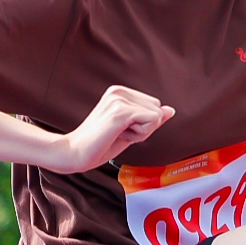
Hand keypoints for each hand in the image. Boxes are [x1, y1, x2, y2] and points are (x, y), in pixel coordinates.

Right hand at [54, 85, 177, 171]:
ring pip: (156, 115)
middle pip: (157, 109)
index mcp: (120, 92)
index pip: (154, 106)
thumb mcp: (131, 130)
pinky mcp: (120, 111)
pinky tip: (119, 135)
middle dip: (146, 127)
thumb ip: (150, 119)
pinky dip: (140, 135)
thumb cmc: (100, 145)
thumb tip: (171, 110)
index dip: (145, 124)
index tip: (121, 130)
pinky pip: (151, 121)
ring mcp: (119, 100)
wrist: (75, 153)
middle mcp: (119, 91)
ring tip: (117, 134)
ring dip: (142, 132)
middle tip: (120, 133)